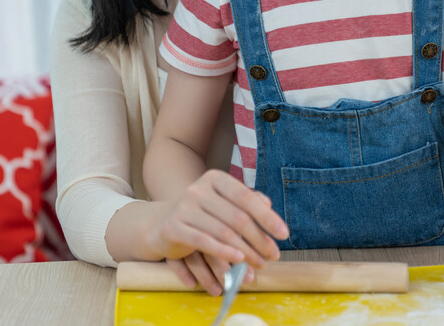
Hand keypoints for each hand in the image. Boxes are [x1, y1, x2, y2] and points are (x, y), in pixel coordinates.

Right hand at [150, 169, 288, 293]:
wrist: (160, 224)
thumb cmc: (201, 214)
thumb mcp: (224, 204)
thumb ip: (246, 202)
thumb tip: (268, 205)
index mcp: (215, 179)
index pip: (247, 198)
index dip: (267, 217)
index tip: (284, 234)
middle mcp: (198, 189)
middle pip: (237, 218)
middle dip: (259, 239)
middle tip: (274, 256)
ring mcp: (184, 207)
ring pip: (223, 232)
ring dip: (245, 251)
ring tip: (260, 264)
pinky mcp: (173, 228)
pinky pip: (203, 242)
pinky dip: (223, 252)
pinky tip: (238, 260)